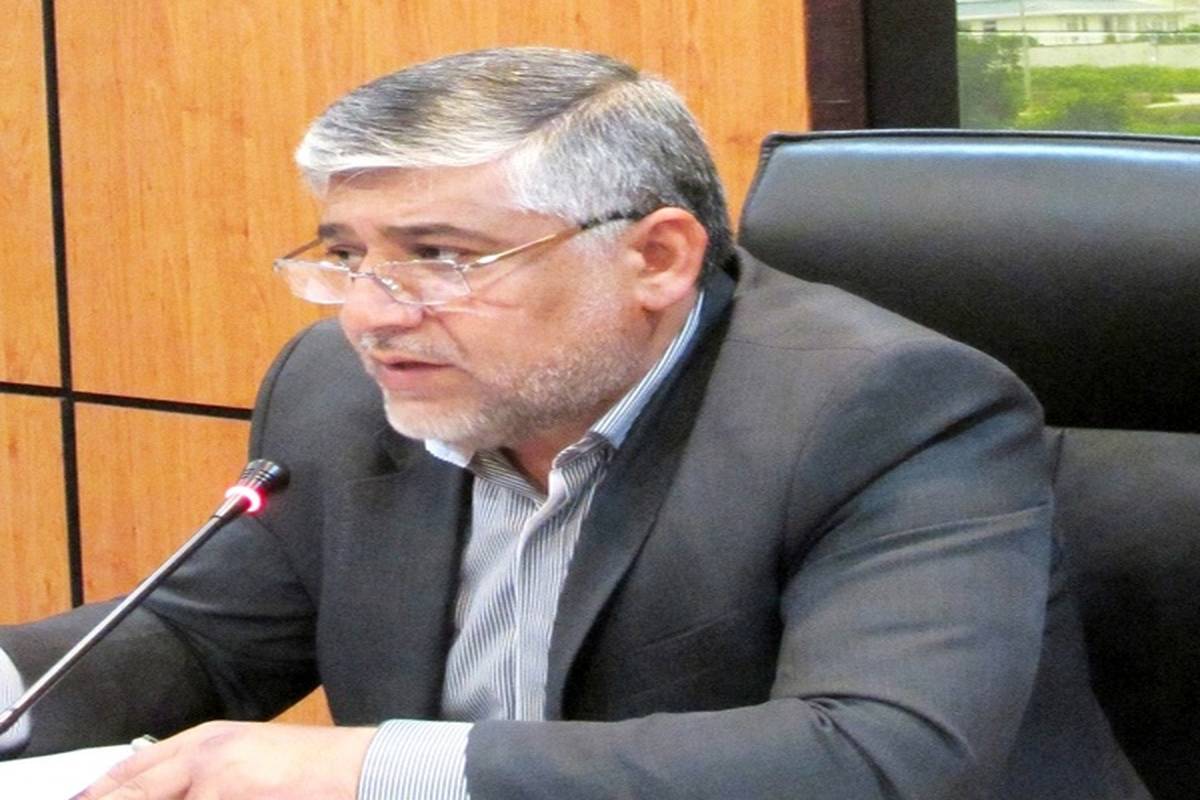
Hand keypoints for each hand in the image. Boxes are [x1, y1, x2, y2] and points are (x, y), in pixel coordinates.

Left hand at [74, 720, 375, 798]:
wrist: (361, 773)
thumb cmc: (312, 772)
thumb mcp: (248, 760)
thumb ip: (200, 773)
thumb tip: (150, 790)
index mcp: (205, 742)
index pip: (127, 774)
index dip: (99, 794)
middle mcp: (204, 760)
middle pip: (127, 791)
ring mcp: (217, 787)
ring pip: (150, 799)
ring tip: (143, 797)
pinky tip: (213, 799)